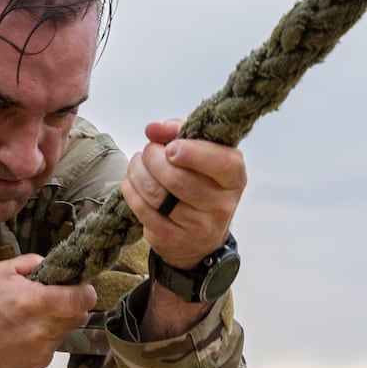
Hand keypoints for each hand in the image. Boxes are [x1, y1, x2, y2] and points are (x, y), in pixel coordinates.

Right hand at [0, 254, 96, 367]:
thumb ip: (30, 262)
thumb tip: (50, 264)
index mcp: (36, 302)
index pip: (83, 298)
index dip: (85, 291)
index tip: (78, 287)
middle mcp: (44, 328)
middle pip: (79, 315)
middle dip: (70, 305)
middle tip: (50, 300)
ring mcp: (44, 349)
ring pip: (65, 330)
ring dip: (55, 322)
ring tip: (28, 318)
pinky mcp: (39, 363)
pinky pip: (51, 346)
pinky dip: (42, 338)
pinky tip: (20, 335)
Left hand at [120, 119, 245, 268]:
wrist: (200, 238)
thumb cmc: (200, 183)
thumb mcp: (200, 154)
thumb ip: (179, 133)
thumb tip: (153, 129)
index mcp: (234, 178)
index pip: (221, 163)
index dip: (192, 153)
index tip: (171, 147)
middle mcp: (221, 205)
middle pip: (177, 178)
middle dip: (153, 157)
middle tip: (148, 151)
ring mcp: (198, 226)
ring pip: (156, 193)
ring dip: (138, 172)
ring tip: (137, 163)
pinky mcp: (173, 238)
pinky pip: (143, 210)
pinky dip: (132, 191)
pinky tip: (134, 183)